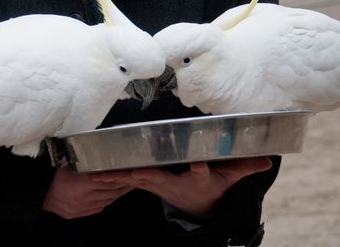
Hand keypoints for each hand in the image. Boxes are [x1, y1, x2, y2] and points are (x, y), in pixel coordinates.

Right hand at [42, 165, 132, 218]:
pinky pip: (99, 206)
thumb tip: (97, 153)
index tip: (130, 169)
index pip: (107, 180)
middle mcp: (83, 197)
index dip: (120, 175)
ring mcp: (81, 207)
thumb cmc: (52, 175)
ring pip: (107, 199)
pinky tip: (114, 195)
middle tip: (135, 177)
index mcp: (80, 183)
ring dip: (118, 192)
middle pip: (110, 190)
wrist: (39, 193)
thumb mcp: (68, 163)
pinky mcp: (79, 213)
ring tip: (128, 185)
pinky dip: (108, 200)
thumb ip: (83, 162)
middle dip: (123, 184)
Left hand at [90, 157, 271, 218]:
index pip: (200, 172)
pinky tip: (95, 173)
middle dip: (145, 175)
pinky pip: (126, 179)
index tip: (198, 163)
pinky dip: (111, 177)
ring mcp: (158, 183)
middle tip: (133, 172)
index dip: (199, 168)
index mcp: (196, 179)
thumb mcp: (228, 178)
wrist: (195, 204)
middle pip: (158, 177)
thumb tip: (267, 158)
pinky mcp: (146, 181)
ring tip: (99, 174)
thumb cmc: (211, 186)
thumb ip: (244, 166)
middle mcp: (174, 183)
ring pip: (136, 179)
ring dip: (118, 177)